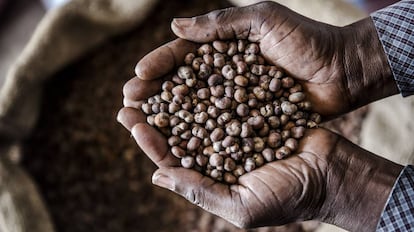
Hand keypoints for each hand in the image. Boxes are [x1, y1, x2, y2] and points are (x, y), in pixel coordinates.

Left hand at [117, 106, 401, 230]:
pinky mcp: (251, 110)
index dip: (150, 141)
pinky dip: (207, 83)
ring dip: (174, 95)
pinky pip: (225, 95)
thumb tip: (156, 177)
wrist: (330, 173)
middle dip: (155, 115)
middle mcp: (219, 151)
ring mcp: (234, 128)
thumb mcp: (241, 205)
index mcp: (211, 176)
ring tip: (152, 78)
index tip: (131, 122)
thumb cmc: (288, 197)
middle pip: (179, 130)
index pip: (172, 158)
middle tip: (129, 96)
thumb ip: (200, 192)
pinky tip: (189, 71)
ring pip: (197, 109)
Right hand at [125, 1, 397, 119]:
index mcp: (224, 48)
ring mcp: (236, 99)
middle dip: (155, 93)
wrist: (341, 71)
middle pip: (183, 85)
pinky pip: (219, 127)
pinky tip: (179, 143)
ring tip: (144, 125)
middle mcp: (225, 74)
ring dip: (169, 117)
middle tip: (129, 103)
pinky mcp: (249, 120)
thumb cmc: (307, 40)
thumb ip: (222, 22)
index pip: (184, 56)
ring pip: (196, 108)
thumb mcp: (264, 19)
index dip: (160, 65)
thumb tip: (176, 27)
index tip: (139, 77)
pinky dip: (199, 135)